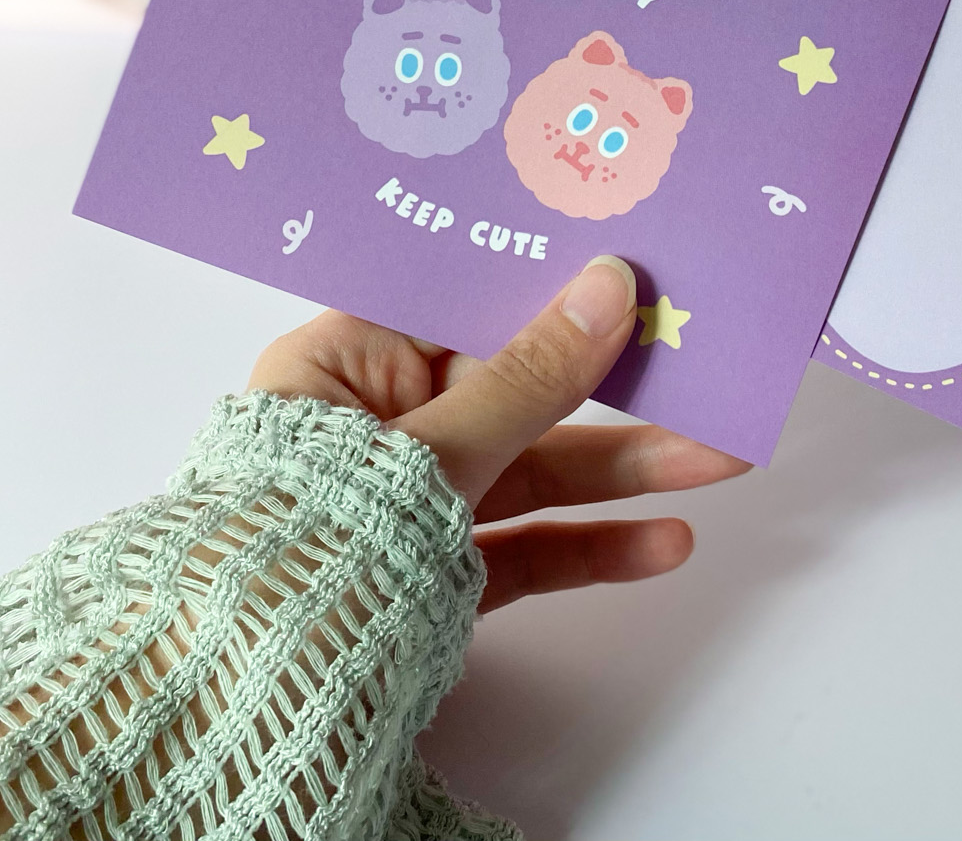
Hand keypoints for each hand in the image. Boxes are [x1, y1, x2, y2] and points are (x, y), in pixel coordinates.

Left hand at [247, 256, 748, 612]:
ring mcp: (415, 502)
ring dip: (625, 468)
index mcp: (347, 362)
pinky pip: (525, 543)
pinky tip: (663, 542)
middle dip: (611, 384)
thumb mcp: (431, 451)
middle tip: (697, 356)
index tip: (623, 255)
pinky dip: (590, 543)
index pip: (458, 299)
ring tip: (719, 457)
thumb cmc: (312, 543)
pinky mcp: (440, 571)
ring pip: (534, 468)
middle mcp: (381, 423)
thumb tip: (609, 282)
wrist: (241, 707)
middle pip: (515, 386)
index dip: (541, 278)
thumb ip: (527, 375)